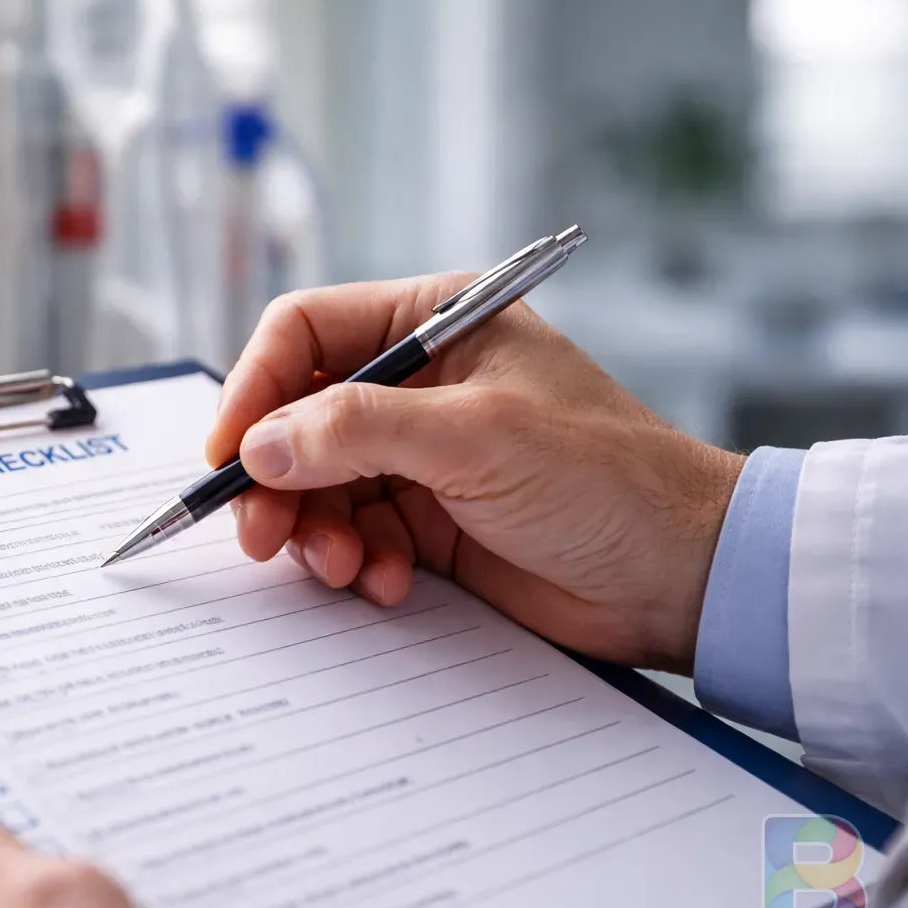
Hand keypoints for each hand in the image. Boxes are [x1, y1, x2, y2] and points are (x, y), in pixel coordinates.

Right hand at [206, 274, 744, 672]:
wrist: (681, 577)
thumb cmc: (606, 479)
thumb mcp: (476, 438)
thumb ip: (357, 430)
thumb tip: (257, 445)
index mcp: (435, 324)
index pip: (304, 334)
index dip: (253, 389)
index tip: (226, 454)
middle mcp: (418, 384)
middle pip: (296, 417)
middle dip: (274, 478)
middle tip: (259, 534)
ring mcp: (419, 456)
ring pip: (314, 483)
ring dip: (313, 531)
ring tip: (343, 568)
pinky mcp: (426, 521)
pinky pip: (352, 534)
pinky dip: (354, 563)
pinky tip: (388, 583)